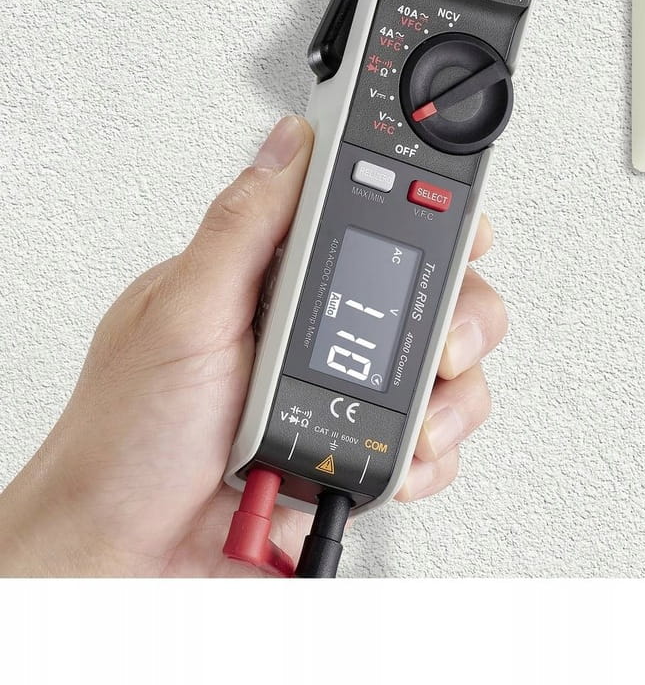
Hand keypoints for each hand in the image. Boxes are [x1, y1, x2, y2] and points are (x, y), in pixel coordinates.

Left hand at [0, 117, 506, 576]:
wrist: (127, 556)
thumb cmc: (126, 438)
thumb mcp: (180, 312)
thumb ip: (242, 224)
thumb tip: (289, 142)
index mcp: (278, 278)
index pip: (375, 219)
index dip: (434, 216)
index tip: (464, 232)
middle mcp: (321, 326)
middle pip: (436, 291)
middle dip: (461, 317)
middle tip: (443, 344)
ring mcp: (346, 389)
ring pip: (451, 369)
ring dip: (449, 400)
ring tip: (409, 426)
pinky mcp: (361, 446)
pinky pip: (433, 439)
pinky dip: (429, 456)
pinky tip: (394, 463)